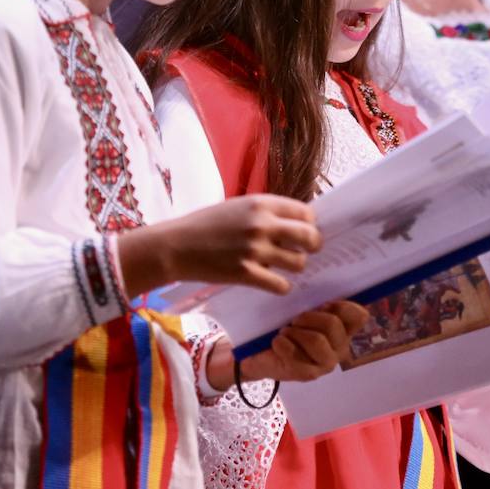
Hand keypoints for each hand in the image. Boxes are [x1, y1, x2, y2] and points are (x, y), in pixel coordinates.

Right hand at [118, 194, 322, 296]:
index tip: (304, 230)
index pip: (306, 212)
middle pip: (310, 236)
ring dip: (295, 266)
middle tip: (306, 250)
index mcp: (261, 203)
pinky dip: (281, 286)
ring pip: (299, 262)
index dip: (309, 223)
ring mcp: (255, 250)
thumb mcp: (237, 206)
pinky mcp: (246, 274)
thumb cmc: (205, 224)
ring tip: (284, 266)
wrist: (176, 246)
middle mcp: (262, 225)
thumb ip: (265, 212)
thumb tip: (295, 222)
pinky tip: (273, 282)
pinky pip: (281, 285)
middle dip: (313, 245)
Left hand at [206, 300, 369, 389]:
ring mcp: (326, 363)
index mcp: (343, 329)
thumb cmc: (284, 326)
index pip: (359, 315)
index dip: (341, 306)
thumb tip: (321, 280)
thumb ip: (316, 300)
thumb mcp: (300, 309)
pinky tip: (277, 344)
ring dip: (294, 332)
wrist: (260, 354)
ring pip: (316, 340)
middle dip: (308, 317)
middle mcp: (340, 347)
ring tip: (284, 332)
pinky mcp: (309, 375)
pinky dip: (282, 344)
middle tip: (294, 320)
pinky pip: (296, 354)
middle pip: (333, 324)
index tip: (321, 304)